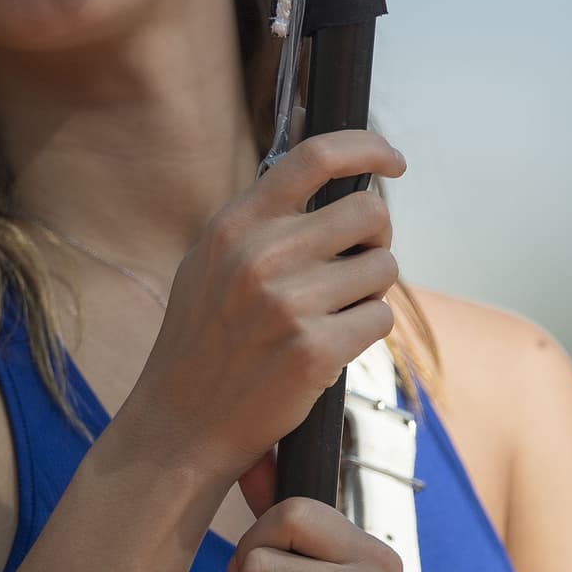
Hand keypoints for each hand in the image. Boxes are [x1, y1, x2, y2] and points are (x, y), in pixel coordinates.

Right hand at [128, 130, 405, 492]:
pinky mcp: (314, 350)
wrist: (179, 424)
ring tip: (332, 314)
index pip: (315, 156)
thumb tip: (326, 175)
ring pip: (383, 268)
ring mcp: (288, 303)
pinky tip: (330, 347)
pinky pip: (379, 319)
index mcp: (234, 225)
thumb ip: (258, 220)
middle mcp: (260, 255)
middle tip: (356, 265)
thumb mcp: (209, 263)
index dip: (366, 147)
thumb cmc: (201, 345)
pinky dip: (366, 332)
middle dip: (375, 239)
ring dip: (370, 291)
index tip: (391, 160)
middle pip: (368, 212)